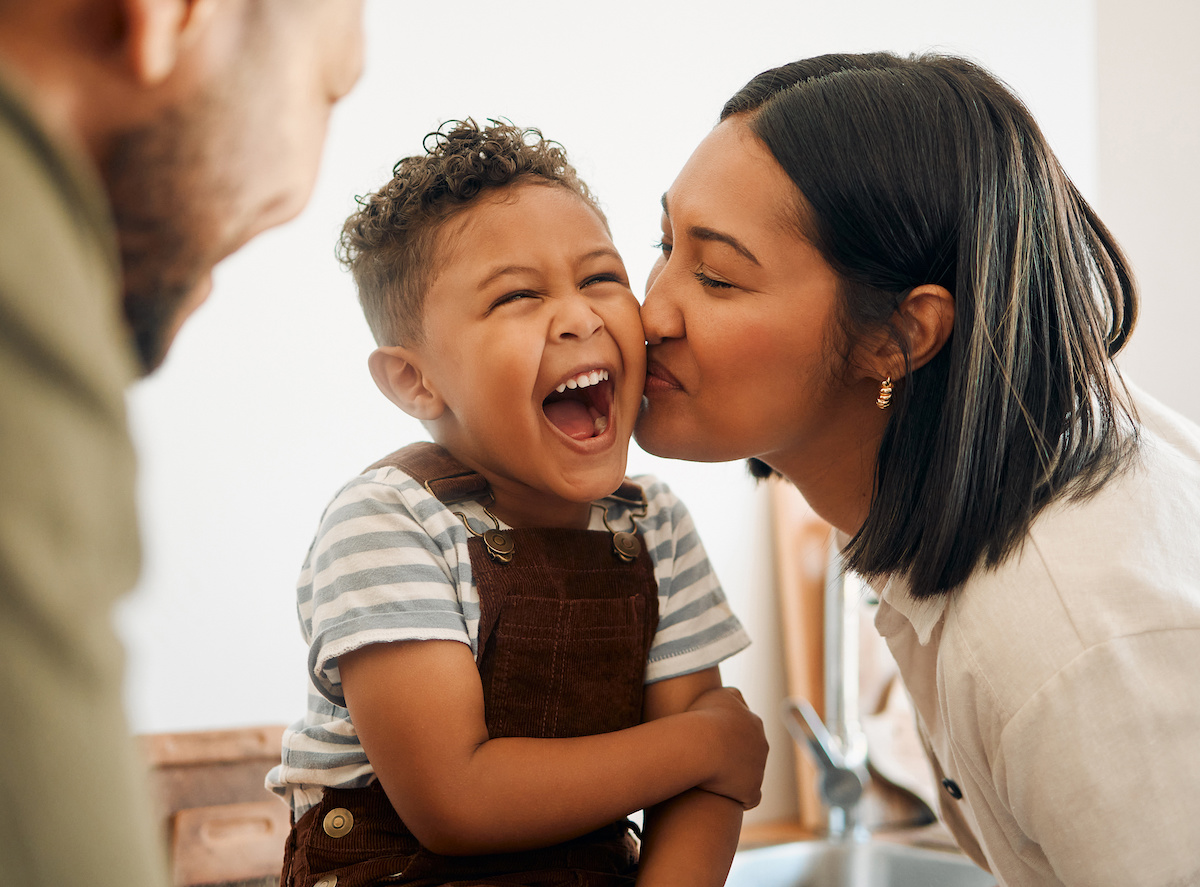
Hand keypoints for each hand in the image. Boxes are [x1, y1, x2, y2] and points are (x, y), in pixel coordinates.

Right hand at [687, 686, 767, 808]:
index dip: (727, 737)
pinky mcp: (752, 790)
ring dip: (733, 778)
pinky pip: (749, 798)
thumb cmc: (703, 718)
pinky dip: (738, 798)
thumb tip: (732, 700)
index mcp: (754, 722)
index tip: (709, 741)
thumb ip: (730, 697)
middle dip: (733, 757)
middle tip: (708, 761)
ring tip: (708, 780)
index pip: (745, 730)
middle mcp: (761, 745)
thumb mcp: (717, 695)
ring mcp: (759, 769)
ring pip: (749, 776)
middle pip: (749, 754)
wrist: (702, 744)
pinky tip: (721, 797)